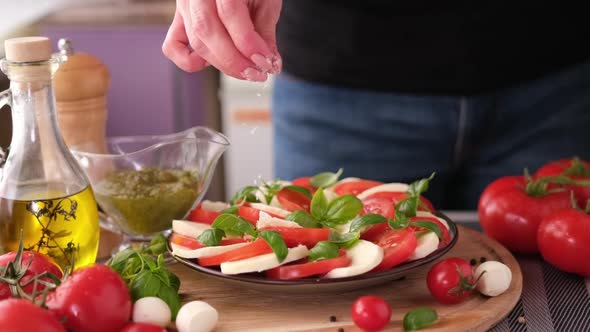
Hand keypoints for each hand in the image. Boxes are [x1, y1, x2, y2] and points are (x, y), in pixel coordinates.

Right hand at [162, 0, 281, 81]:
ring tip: (246, 71)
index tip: (265, 62)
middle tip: (257, 73)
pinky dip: (188, 61)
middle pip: (207, 30)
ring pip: (195, 41)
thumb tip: (271, 64)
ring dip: (222, 64)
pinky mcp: (179, 19)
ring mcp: (184, 5)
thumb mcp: (266, 1)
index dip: (248, 43)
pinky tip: (212, 63)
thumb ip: (265, 31)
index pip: (229, 12)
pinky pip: (172, 46)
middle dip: (234, 60)